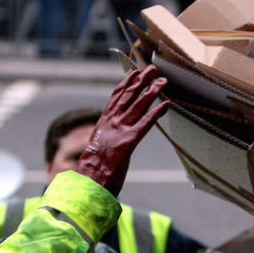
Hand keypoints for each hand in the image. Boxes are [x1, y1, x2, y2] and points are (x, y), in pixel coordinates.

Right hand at [75, 66, 168, 195]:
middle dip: (141, 81)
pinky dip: (156, 112)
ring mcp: (119, 131)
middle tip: (152, 69)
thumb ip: (106, 140)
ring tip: (163, 81)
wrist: (87, 183)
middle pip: (128, 96)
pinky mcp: (128, 142)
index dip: (126, 83)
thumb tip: (110, 140)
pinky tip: (166, 104)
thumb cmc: (93, 172)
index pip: (115, 98)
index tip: (134, 72)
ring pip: (138, 106)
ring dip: (152, 91)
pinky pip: (145, 124)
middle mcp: (110, 123)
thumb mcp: (99, 150)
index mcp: (102, 124)